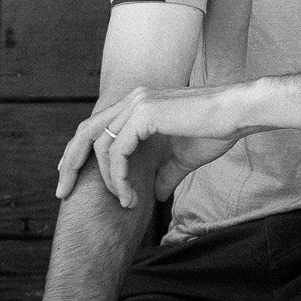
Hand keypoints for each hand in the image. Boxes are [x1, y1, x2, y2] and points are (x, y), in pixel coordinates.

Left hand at [55, 83, 248, 208]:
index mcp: (140, 103)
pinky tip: (130, 195)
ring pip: (100, 145)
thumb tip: (156, 194)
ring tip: (122, 201)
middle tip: (61, 193)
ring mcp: (138, 103)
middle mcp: (134, 99)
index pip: (97, 126)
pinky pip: (118, 152)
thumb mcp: (183, 156)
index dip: (79, 152)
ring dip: (106, 180)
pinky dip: (119, 178)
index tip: (71, 178)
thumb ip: (165, 172)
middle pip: (85, 131)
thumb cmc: (217, 131)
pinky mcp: (145, 114)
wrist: (239, 114)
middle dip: (69, 164)